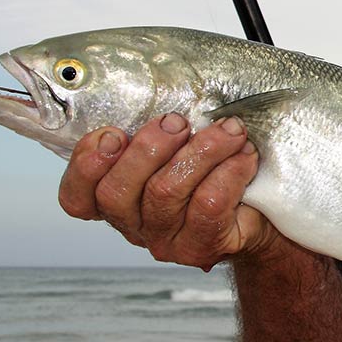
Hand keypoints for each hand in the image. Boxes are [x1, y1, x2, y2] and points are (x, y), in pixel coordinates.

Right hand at [58, 113, 276, 268]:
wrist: (264, 212)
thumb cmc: (215, 169)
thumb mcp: (179, 145)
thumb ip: (155, 130)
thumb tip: (157, 93)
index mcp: (117, 200)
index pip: (77, 198)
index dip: (86, 166)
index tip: (113, 133)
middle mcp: (135, 225)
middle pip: (117, 193)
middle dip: (148, 148)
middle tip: (178, 122)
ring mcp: (166, 241)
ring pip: (166, 192)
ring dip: (201, 150)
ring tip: (230, 130)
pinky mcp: (202, 247)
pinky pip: (208, 204)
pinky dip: (229, 171)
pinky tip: (244, 155)